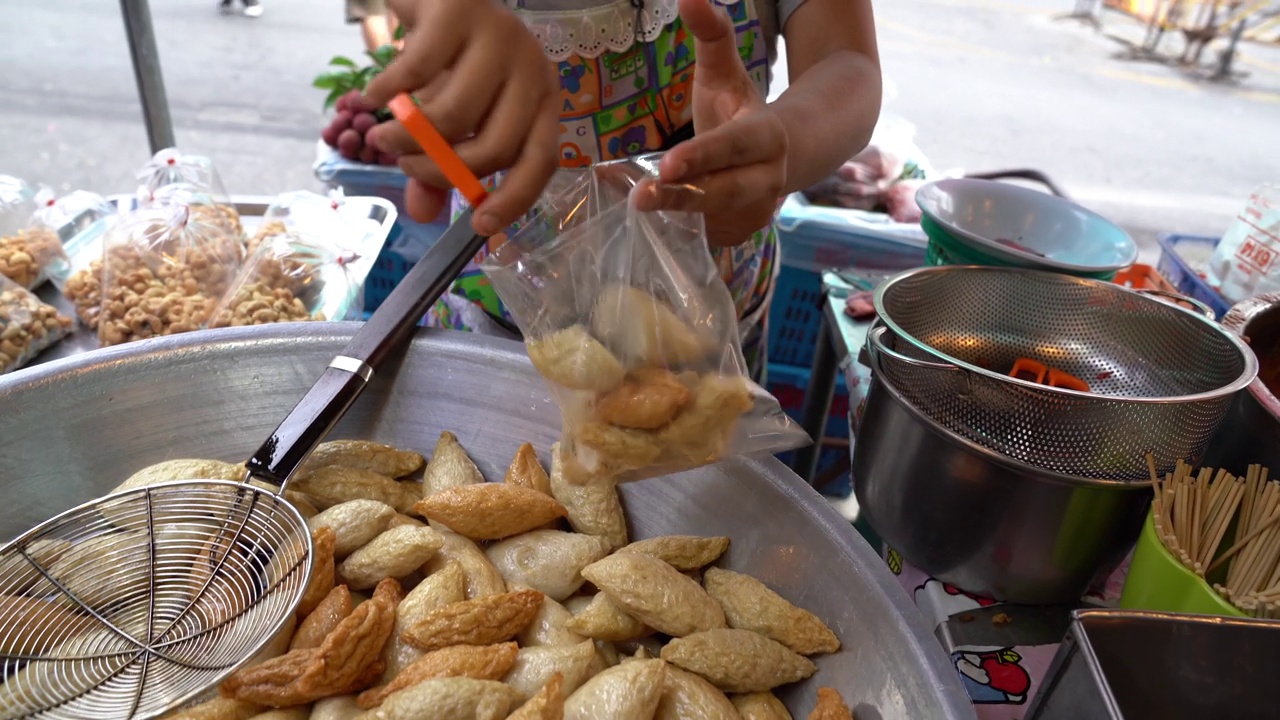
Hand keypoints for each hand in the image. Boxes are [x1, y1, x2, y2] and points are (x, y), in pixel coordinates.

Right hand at [363, 0, 559, 235]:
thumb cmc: (454, 59)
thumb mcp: (455, 115)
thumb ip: (442, 163)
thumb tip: (421, 214)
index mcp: (541, 101)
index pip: (540, 160)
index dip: (513, 198)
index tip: (479, 226)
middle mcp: (531, 70)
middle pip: (496, 147)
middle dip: (443, 171)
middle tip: (406, 168)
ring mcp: (499, 39)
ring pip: (456, 116)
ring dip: (409, 140)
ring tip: (383, 140)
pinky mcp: (458, 13)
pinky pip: (416, 72)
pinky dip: (385, 93)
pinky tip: (370, 98)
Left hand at [635, 0, 788, 247]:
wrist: (784, 153)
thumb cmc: (739, 108)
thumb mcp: (725, 71)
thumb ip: (711, 34)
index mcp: (766, 136)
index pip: (733, 148)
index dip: (702, 158)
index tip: (668, 164)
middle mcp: (767, 180)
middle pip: (723, 192)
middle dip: (683, 197)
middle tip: (640, 198)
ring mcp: (756, 212)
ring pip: (712, 220)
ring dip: (675, 218)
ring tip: (636, 206)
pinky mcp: (740, 233)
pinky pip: (706, 238)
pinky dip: (676, 233)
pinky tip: (649, 225)